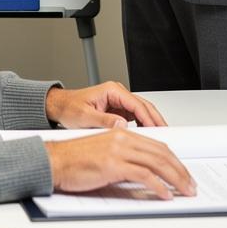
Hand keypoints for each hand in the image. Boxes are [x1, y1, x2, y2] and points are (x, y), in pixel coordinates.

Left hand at [45, 82, 165, 128]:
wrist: (59, 107)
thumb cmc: (69, 108)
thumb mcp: (84, 117)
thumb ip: (103, 120)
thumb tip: (121, 126)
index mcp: (112, 90)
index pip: (137, 104)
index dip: (149, 118)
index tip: (157, 130)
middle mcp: (117, 93)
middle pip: (144, 106)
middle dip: (156, 120)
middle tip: (166, 135)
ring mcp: (118, 101)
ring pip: (141, 111)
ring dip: (151, 123)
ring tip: (159, 137)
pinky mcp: (117, 109)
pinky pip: (135, 116)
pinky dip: (143, 125)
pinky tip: (147, 136)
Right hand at [45, 131, 195, 198]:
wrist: (54, 161)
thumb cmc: (73, 160)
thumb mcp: (104, 154)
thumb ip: (124, 159)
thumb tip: (144, 176)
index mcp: (121, 132)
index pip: (157, 145)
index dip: (174, 160)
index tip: (183, 172)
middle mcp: (122, 137)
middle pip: (161, 152)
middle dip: (180, 170)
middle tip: (190, 184)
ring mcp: (118, 150)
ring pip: (157, 162)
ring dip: (175, 179)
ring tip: (184, 191)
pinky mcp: (112, 164)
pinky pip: (143, 175)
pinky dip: (158, 186)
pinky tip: (165, 194)